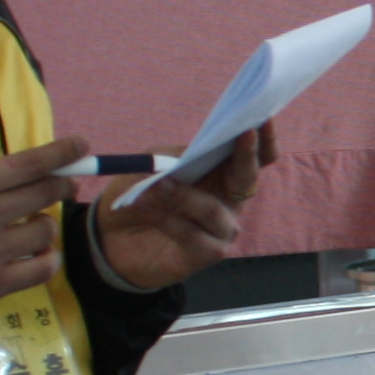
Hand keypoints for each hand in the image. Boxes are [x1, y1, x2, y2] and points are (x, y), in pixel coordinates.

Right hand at [0, 138, 89, 323]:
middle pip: (45, 193)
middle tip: (65, 187)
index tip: (81, 147)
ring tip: (33, 228)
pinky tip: (38, 256)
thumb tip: (23, 175)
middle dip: (63, 186)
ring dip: (45, 227)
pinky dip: (47, 259)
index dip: (61, 153)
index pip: (28, 163)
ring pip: (46, 230)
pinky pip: (43, 268)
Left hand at [90, 122, 276, 294]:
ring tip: (154, 187)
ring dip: (182, 195)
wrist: (110, 240)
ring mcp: (221, 230)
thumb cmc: (138, 196)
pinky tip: (146, 209)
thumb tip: (192, 155)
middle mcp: (229, 201)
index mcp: (221, 175)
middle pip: (250, 179)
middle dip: (247, 156)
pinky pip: (193, 235)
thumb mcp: (150, 165)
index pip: (256, 157)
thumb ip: (173, 157)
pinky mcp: (207, 254)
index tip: (263, 120)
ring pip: (212, 209)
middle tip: (243, 135)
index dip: (264, 139)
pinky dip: (167, 220)